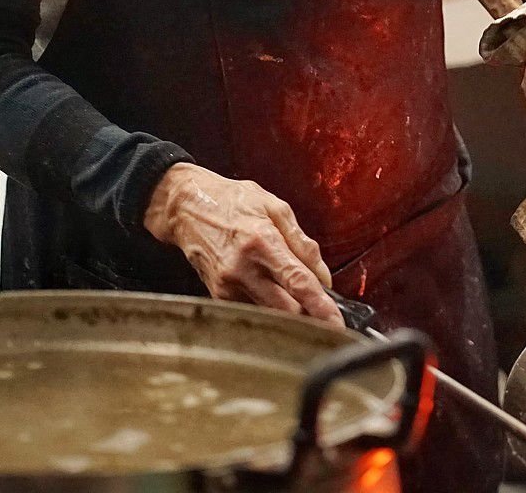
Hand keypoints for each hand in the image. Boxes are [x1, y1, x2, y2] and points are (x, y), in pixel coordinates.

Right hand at [144, 164, 339, 323]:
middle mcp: (243, 268)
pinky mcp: (217, 294)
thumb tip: (324, 277)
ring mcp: (228, 285)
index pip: (298, 283)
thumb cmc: (234, 202)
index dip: (321, 307)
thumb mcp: (276, 208)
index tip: (337, 323)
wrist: (188, 206)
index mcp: (263, 242)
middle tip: (329, 319)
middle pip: (285, 308)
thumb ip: (304, 244)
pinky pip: (251, 310)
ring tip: (305, 307)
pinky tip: (277, 297)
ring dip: (290, 316)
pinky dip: (269, 309)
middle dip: (310, 318)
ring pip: (268, 315)